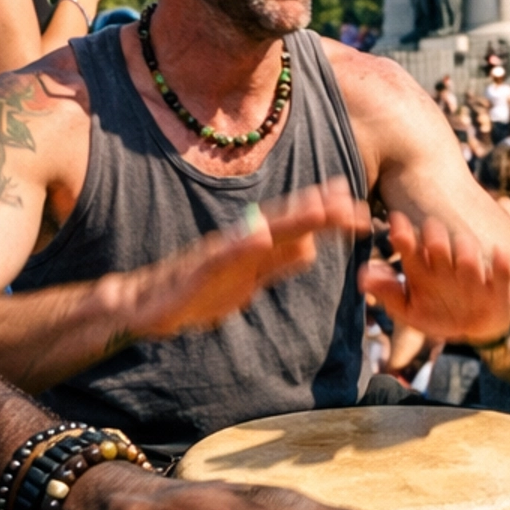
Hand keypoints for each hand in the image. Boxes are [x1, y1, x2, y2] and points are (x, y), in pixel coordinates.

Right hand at [120, 179, 368, 342]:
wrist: (148, 306)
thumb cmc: (199, 292)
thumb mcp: (249, 281)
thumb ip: (277, 265)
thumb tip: (311, 249)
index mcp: (255, 247)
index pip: (298, 228)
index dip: (328, 218)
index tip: (362, 210)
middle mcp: (241, 243)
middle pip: (287, 224)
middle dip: (321, 213)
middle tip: (353, 203)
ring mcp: (221, 254)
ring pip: (261, 234)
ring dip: (292, 220)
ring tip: (321, 209)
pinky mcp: (200, 270)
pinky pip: (224, 257)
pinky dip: (243, 246)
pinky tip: (262, 237)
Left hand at [359, 207, 509, 346]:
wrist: (477, 328)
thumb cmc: (440, 315)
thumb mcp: (411, 311)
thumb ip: (388, 294)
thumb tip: (363, 276)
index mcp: (422, 269)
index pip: (409, 246)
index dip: (402, 235)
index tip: (395, 223)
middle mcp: (446, 265)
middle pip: (439, 245)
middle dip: (435, 240)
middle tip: (432, 240)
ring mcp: (473, 272)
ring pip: (469, 255)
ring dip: (466, 254)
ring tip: (465, 258)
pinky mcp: (498, 283)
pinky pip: (503, 270)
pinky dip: (502, 263)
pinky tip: (500, 254)